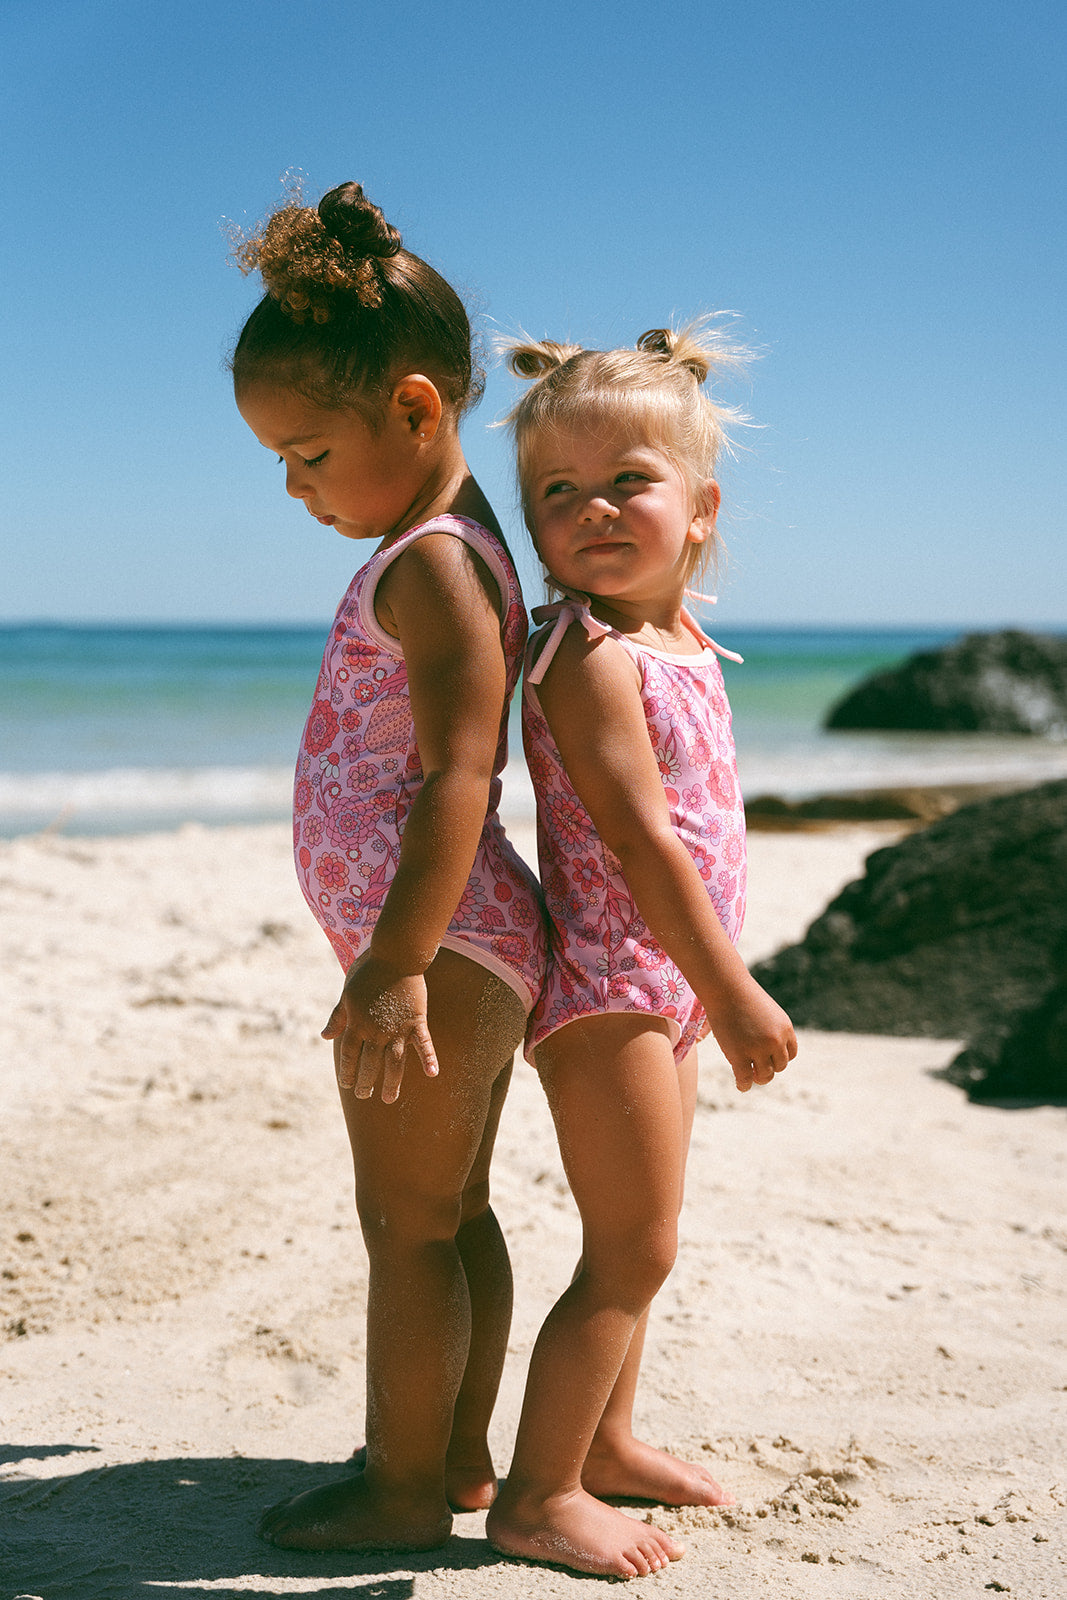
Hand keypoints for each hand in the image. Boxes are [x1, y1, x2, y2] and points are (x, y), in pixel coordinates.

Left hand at [322, 953, 438, 1102]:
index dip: (346, 1072)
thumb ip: (337, 1018)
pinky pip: (424, 1044)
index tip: (346, 1085)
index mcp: (357, 1024)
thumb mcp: (347, 996)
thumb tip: (324, 1036)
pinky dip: (428, 1058)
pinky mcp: (417, 1021)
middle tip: (364, 1095)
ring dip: (391, 1082)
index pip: (348, 1055)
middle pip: (369, 1063)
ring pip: (394, 1062)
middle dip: (366, 1082)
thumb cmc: (368, 974)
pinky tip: (432, 1074)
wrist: (395, 956)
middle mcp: (375, 1031)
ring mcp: (397, 1028)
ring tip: (388, 1098)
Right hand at [705, 972, 796, 1093]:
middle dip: (769, 1067)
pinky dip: (744, 1085)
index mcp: (785, 1029)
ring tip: (750, 1076)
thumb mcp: (765, 1011)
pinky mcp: (740, 1056)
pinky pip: (745, 1079)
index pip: (790, 1054)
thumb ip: (771, 1029)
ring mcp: (758, 1050)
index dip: (779, 1058)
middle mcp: (776, 1042)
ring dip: (758, 1078)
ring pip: (765, 1075)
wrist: (725, 988)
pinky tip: (741, 1085)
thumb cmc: (741, 995)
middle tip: (756, 1067)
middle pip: (779, 1066)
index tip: (769, 1058)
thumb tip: (768, 1049)